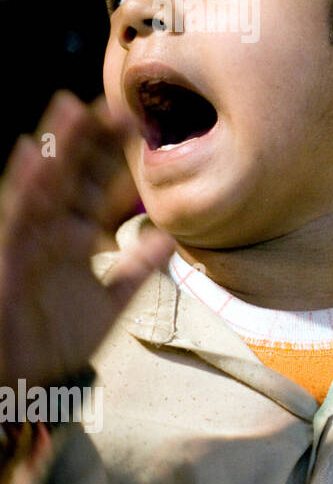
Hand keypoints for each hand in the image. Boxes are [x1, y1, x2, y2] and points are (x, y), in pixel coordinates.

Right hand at [0, 92, 172, 387]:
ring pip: (45, 185)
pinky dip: (24, 184)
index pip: (99, 189)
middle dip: (90, 141)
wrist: (27, 383)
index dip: (115, 157)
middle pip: (74, 177)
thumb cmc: (58, 341)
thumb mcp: (111, 301)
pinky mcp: (11, 257)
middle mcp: (53, 233)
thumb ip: (136, 267)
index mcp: (77, 239)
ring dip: (56, 148)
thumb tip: (166, 236)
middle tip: (112, 100)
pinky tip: (30, 153)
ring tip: (69, 109)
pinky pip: (17, 216)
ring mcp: (30, 243)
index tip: (137, 121)